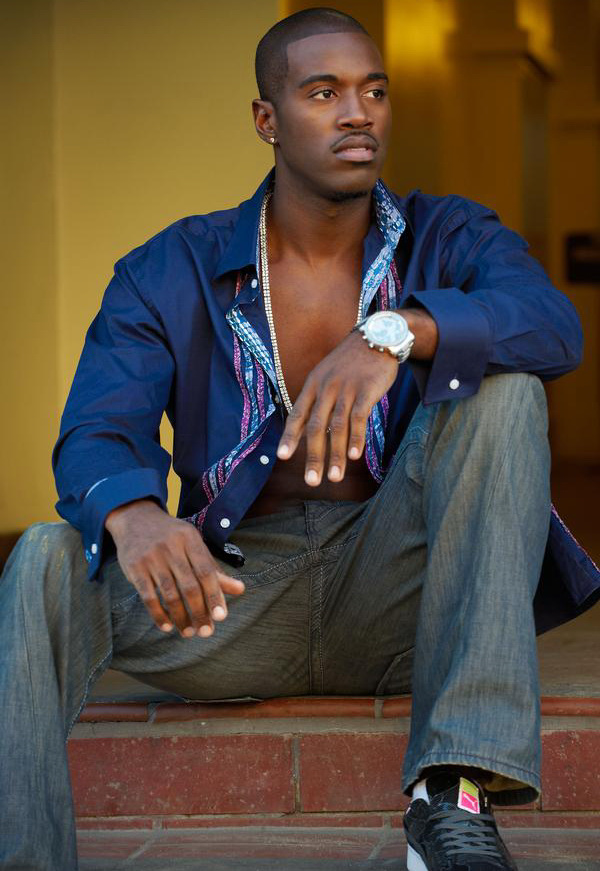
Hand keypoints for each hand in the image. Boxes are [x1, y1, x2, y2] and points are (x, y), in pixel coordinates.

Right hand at [105, 499, 244, 637]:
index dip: (215, 595)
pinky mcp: (134, 567)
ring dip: (180, 617)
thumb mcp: (194, 545)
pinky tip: (167, 626)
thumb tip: (241, 590)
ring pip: (169, 594)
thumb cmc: (172, 536)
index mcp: (190, 539)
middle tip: (206, 632)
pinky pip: (148, 596)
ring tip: (188, 633)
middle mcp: (171, 547)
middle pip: (189, 586)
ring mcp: (151, 557)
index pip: (206, 571)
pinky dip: (158, 614)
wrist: (135, 518)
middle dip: (199, 612)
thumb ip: (214, 569)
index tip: (221, 617)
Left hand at [276, 329, 398, 484]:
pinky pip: (359, 417)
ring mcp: (346, 389)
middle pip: (315, 427)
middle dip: (313, 456)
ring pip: (337, 427)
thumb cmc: (352, 362)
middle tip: (311, 481)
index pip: (298, 414)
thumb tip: (315, 431)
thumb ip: (321, 400)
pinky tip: (354, 456)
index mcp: (314, 385)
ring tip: (334, 478)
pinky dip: (356, 438)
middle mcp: (326, 388)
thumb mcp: (329, 375)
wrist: (378, 337)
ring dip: (335, 455)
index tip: (283, 457)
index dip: (290, 436)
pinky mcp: (367, 390)